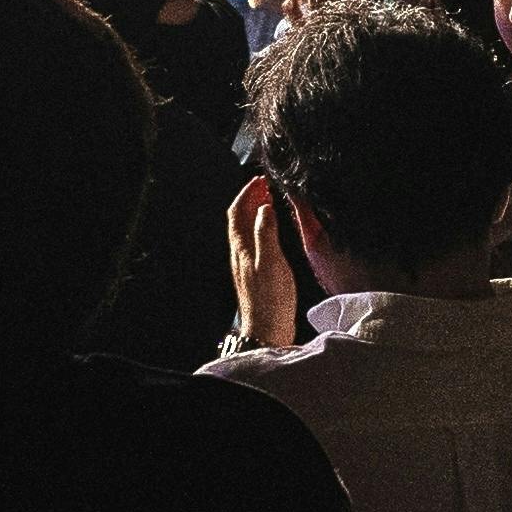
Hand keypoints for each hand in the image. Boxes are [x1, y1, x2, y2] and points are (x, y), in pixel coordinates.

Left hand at [226, 176, 304, 349]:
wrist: (267, 329)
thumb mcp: (271, 262)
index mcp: (241, 248)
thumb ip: (266, 234)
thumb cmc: (269, 300)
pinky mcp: (256, 272)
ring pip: (247, 229)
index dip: (247, 193)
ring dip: (257, 212)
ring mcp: (246, 263)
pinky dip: (263, 228)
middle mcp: (240, 254)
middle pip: (240, 219)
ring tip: (270, 201)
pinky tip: (273, 230)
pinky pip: (255, 241)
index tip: (260, 181)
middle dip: (251, 199)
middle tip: (266, 187)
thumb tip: (264, 208)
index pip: (237, 212)